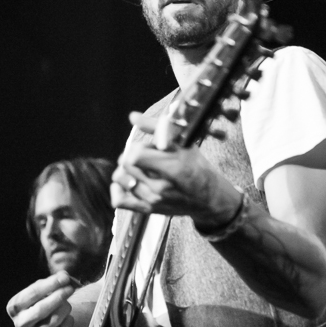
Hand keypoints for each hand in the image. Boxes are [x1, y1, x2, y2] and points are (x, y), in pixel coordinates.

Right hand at [6, 271, 75, 326]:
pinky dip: (68, 322)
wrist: (45, 322)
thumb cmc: (42, 301)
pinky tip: (67, 318)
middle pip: (40, 310)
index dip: (50, 284)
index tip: (64, 277)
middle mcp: (20, 323)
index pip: (32, 294)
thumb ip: (52, 282)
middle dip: (58, 297)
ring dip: (65, 308)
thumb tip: (64, 276)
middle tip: (71, 288)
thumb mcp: (43, 290)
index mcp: (14, 307)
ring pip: (54, 320)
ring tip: (67, 303)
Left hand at [111, 111, 241, 229]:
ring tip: (138, 168)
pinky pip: (119, 201)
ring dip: (125, 170)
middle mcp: (161, 187)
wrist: (208, 198)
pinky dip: (117, 189)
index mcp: (173, 168)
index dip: (137, 147)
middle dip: (131, 155)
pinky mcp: (148, 210)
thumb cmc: (197, 168)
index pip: (135, 155)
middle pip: (125, 164)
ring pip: (120, 179)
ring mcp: (153, 200)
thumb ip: (157, 128)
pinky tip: (128, 182)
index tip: (146, 147)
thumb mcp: (183, 144)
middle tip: (143, 156)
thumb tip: (132, 116)